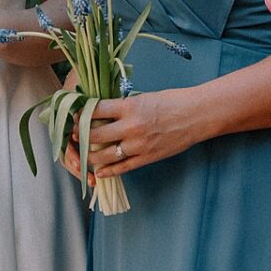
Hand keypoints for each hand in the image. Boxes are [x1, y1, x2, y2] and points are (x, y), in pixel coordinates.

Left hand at [79, 90, 200, 180]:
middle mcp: (131, 126)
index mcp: (129, 106)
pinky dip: (108, 171)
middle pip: (94, 134)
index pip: (95, 111)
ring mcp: (139, 145)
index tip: (74, 116)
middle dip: (79, 136)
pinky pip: (122, 167)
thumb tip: (101, 113)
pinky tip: (99, 172)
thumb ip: (123, 107)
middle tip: (73, 136)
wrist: (197, 115)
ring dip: (90, 156)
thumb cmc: (172, 101)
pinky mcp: (147, 157)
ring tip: (83, 154)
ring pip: (104, 155)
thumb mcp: (143, 98)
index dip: (81, 115)